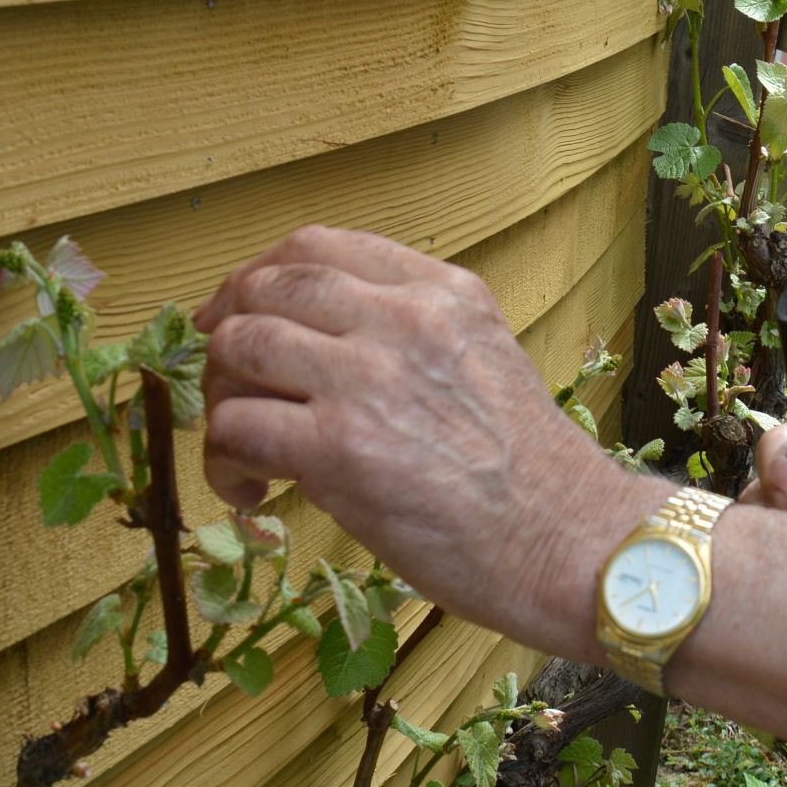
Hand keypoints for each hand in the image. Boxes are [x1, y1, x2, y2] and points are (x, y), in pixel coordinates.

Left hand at [193, 225, 650, 641]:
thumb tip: (324, 343)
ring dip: (218, 396)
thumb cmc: (532, 473)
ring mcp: (369, 379)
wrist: (567, 540)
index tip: (239, 310)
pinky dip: (225, 460)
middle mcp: (404, 318)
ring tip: (239, 443)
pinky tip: (252, 491)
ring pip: (238, 346)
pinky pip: (237, 426)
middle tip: (224, 382)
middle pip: (265, 285)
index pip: (318, 245)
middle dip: (224, 329)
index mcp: (442, 291)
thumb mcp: (485, 357)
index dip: (258, 275)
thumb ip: (414, 333)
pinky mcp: (340, 447)